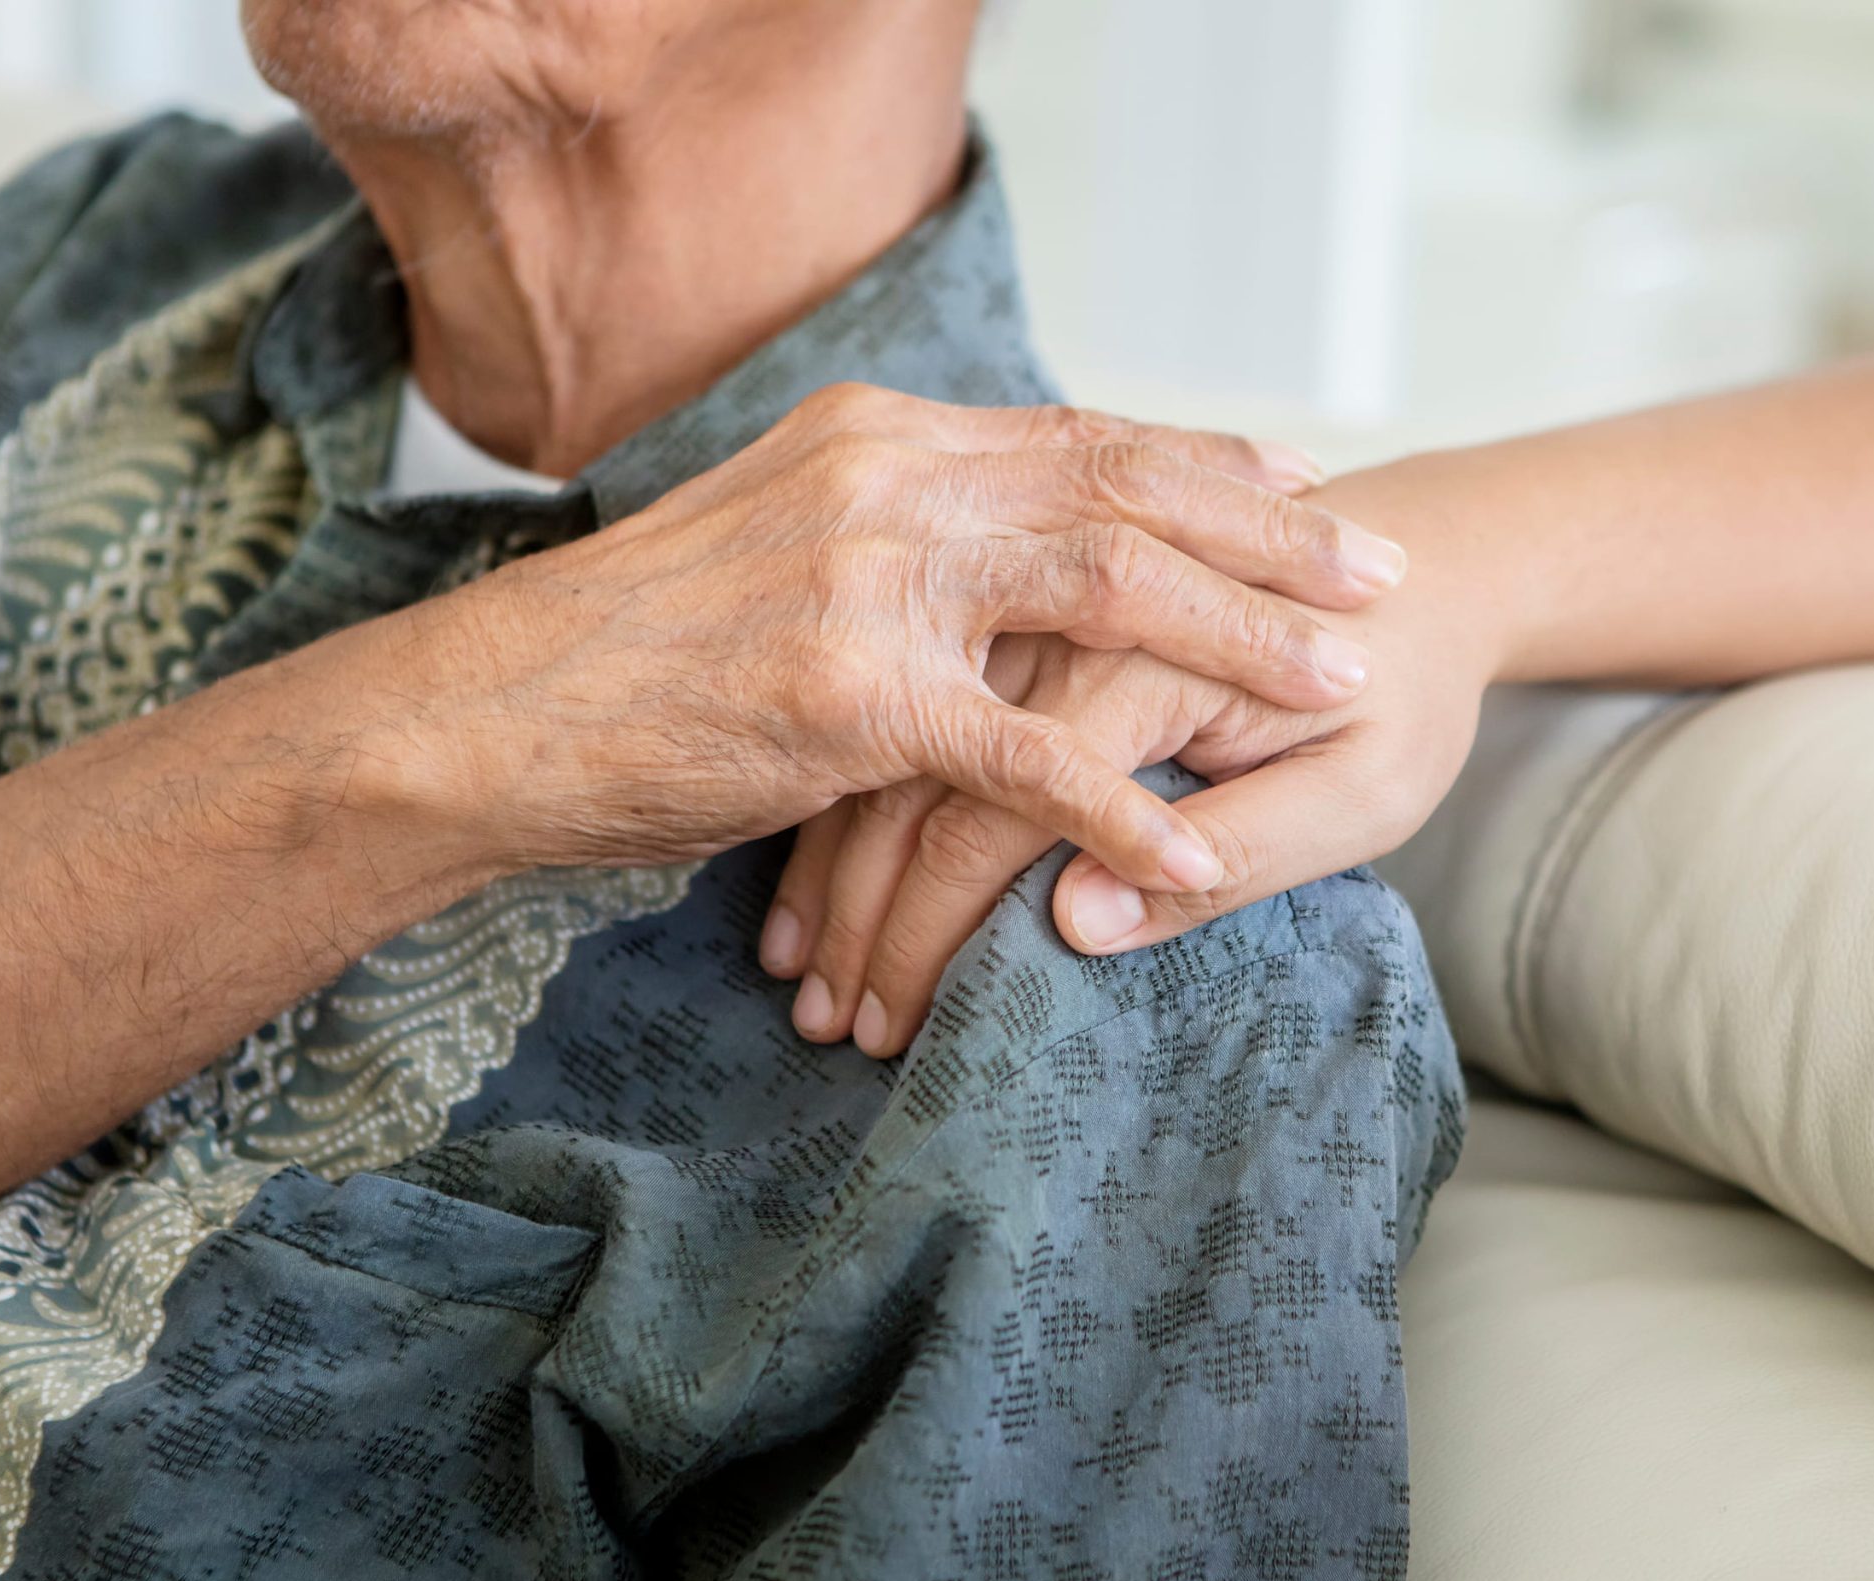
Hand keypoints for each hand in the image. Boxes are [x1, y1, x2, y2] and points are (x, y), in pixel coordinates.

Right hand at [416, 382, 1407, 893]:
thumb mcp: (778, 548)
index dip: (1208, 459)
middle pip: (1126, 492)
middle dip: (1271, 535)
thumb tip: (999, 553)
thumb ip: (896, 534)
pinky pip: (1023, 757)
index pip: (1082, 435)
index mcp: (881, 439)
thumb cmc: (638, 648)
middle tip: (1382, 572)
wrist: (491, 707)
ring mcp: (868, 581)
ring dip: (1240, 643)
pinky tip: (1197, 853)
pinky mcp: (846, 697)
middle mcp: (889, 480)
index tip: (1307, 478)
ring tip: (1341, 686)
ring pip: (1104, 598)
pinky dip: (1122, 810)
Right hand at [760, 545, 1502, 1053]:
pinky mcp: (1012, 618)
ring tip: (816, 998)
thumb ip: (1233, 855)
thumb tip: (1078, 930)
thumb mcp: (1357, 793)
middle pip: (936, 779)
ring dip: (849, 879)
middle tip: (834, 1032)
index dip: (938, 924)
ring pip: (906, 750)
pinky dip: (868, 817)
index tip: (892, 1028)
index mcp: (1150, 652)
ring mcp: (1024, 608)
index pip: (1012, 797)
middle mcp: (1065, 615)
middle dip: (873, 917)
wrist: (1428, 568)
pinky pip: (919, 726)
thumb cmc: (1406, 688)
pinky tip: (825, 912)